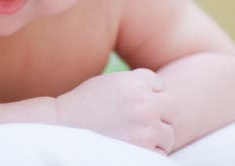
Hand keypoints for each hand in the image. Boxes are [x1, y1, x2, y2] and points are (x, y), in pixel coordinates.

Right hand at [55, 68, 176, 154]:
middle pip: (171, 106)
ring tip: (132, 138)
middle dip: (160, 115)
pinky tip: (131, 148)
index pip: (160, 85)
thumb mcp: (108, 83)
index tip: (133, 105)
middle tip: (141, 124)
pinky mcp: (144, 147)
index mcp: (135, 81)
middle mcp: (144, 101)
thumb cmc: (82, 106)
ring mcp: (146, 125)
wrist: (62, 128)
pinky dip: (150, 153)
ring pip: (169, 132)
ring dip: (156, 137)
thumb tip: (158, 93)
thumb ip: (134, 85)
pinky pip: (161, 153)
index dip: (149, 96)